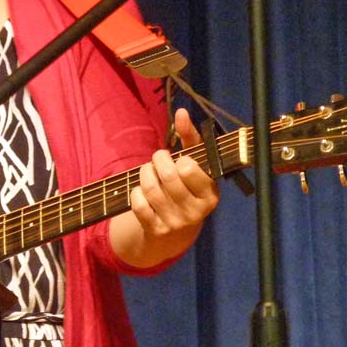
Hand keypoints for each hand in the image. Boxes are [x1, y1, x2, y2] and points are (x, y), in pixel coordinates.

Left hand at [112, 108, 219, 268]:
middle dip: (158, 160)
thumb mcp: (194, 167)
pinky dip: (135, 192)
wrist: (173, 234)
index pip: (189, 169)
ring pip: (151, 189)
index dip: (178, 159)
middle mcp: (196, 212)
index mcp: (210, 194)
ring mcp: (176, 223)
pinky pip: (139, 205)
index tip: (177, 158)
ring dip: (144, 174)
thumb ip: (190, 139)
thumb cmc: (185, 190)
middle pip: (168, 176)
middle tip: (157, 159)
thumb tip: (181, 112)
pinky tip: (140, 191)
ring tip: (147, 171)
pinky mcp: (156, 231)